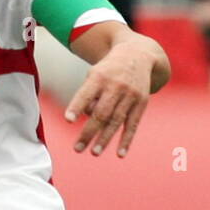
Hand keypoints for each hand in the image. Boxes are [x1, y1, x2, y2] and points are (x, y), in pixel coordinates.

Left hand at [63, 37, 159, 157]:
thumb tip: (87, 117)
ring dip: (104, 139)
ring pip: (115, 121)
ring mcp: (130, 95)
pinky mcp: (141, 103)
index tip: (68, 120)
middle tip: (77, 149)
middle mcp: (116, 86)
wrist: (138, 55)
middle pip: (101, 113)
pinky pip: (133, 124)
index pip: (86, 93)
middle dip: (88, 132)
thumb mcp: (95, 74)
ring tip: (94, 153)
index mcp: (100, 76)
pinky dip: (126, 140)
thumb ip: (89, 95)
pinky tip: (120, 154)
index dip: (77, 106)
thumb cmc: (108, 70)